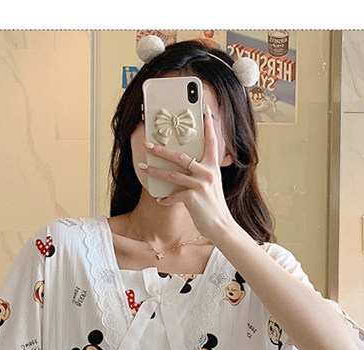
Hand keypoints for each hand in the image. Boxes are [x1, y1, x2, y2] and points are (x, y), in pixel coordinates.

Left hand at [140, 104, 234, 241]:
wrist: (221, 226)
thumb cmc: (213, 206)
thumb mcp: (212, 185)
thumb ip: (202, 173)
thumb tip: (187, 165)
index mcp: (212, 166)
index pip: (212, 141)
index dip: (209, 125)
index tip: (205, 110)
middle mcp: (207, 172)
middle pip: (180, 156)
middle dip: (162, 150)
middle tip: (148, 145)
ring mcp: (200, 184)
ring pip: (172, 174)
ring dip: (155, 172)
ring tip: (142, 167)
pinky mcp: (193, 197)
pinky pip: (173, 195)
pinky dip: (166, 199)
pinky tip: (160, 200)